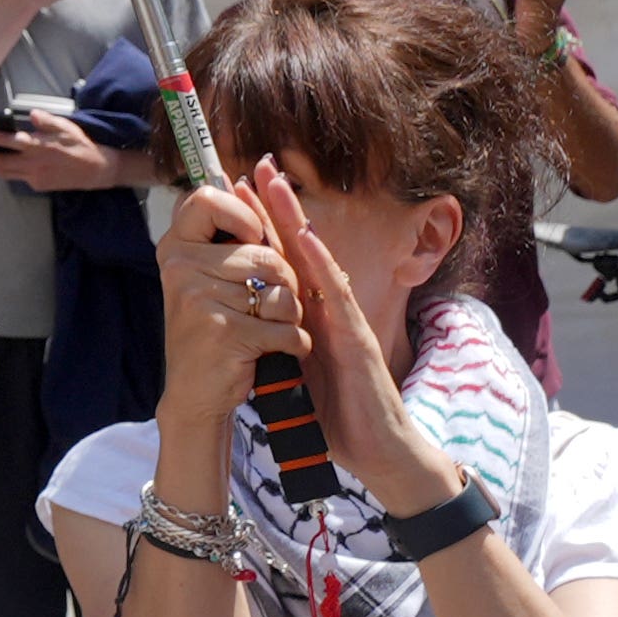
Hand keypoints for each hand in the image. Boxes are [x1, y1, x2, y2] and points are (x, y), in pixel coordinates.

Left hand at [0, 112, 127, 194]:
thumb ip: (48, 122)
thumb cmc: (80, 145)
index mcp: (43, 148)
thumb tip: (33, 115)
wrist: (96, 171)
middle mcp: (36, 164)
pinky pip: (17, 178)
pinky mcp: (38, 186)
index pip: (16, 143)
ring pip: (6, 173)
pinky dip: (6, 169)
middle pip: (2, 162)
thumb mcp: (67, 128)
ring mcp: (35, 177)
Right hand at [154, 184, 282, 398]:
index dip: (242, 214)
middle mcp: (179, 268)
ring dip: (290, 316)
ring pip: (280, 292)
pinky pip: (285, 327)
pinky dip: (292, 344)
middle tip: (268, 306)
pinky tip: (274, 353)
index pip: (207, 199)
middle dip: (285, 283)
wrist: (195, 394)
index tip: (252, 238)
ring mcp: (198, 300)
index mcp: (175, 247)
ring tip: (270, 330)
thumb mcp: (207, 276)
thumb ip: (225, 234)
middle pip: (264, 253)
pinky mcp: (223, 333)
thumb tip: (240, 179)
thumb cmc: (213, 329)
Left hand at [239, 158, 442, 514]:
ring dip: (294, 220)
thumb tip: (249, 327)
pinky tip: (303, 238)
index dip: (263, 227)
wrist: (379, 453)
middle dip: (277, 207)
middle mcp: (330, 309)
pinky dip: (319, 264)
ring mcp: (346, 319)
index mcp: (313, 316)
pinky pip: (336, 295)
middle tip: (256, 164)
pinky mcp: (357, 338)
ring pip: (317, 259)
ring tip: (273, 183)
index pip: (284, 263)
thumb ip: (281, 344)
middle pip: (300, 249)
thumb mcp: (299, 374)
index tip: (239, 192)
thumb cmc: (342, 416)